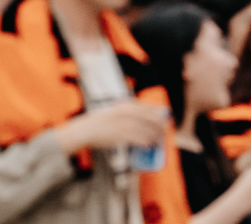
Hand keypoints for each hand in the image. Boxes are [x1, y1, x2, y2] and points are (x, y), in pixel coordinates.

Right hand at [54, 100, 168, 155]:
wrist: (85, 130)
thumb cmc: (100, 123)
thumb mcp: (114, 112)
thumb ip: (127, 113)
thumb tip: (143, 119)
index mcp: (124, 105)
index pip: (147, 108)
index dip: (157, 114)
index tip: (164, 119)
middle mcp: (126, 112)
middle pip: (150, 118)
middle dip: (159, 126)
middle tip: (164, 132)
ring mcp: (125, 123)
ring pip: (147, 130)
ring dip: (155, 136)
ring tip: (158, 141)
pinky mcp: (122, 135)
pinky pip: (140, 139)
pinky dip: (147, 142)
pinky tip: (149, 145)